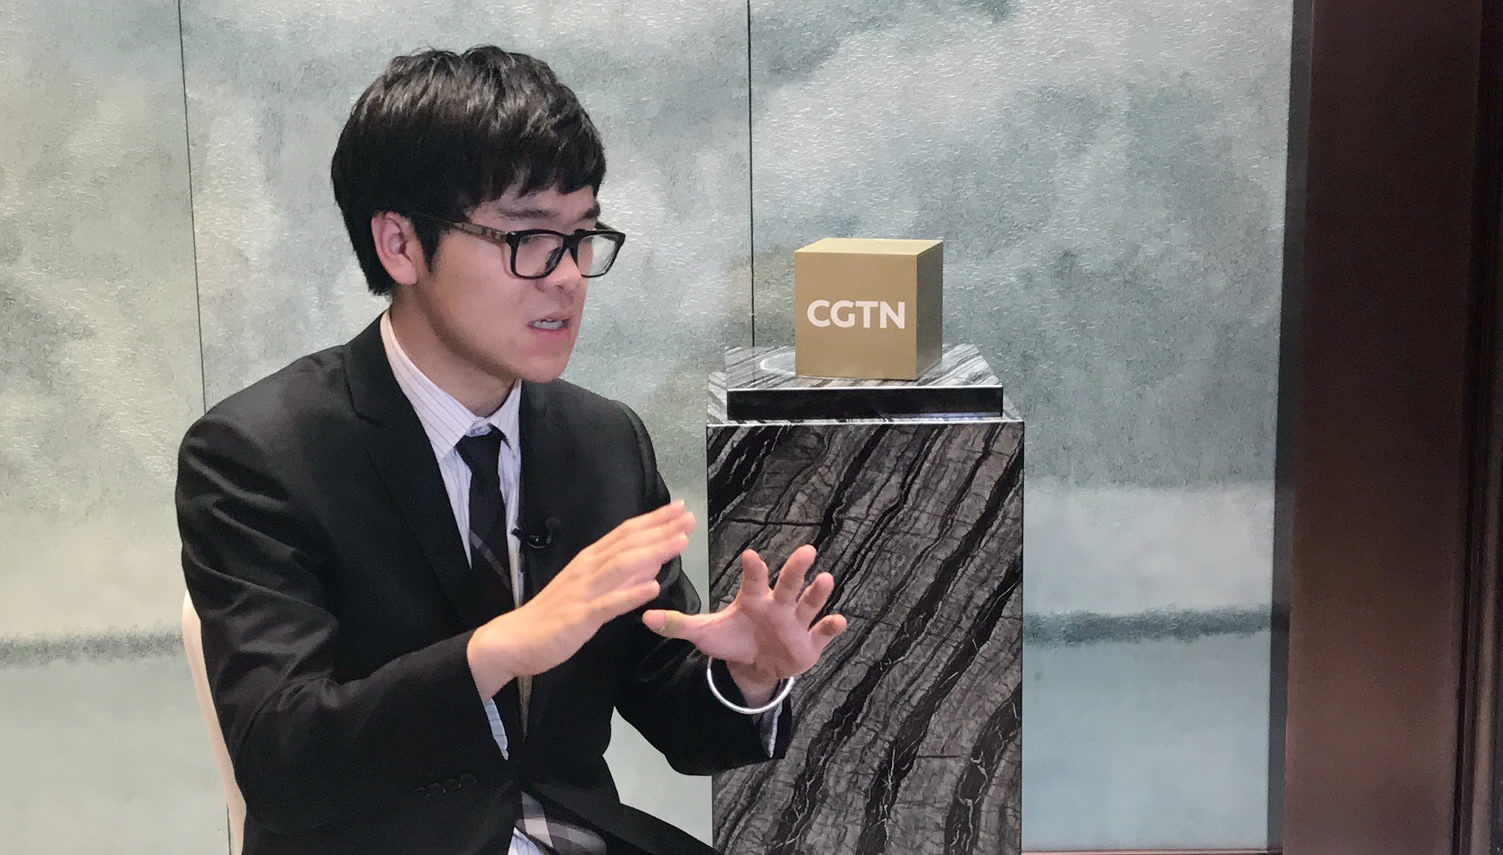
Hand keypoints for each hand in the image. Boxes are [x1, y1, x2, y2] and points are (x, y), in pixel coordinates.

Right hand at [466, 500, 694, 697]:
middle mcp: (587, 569)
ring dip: (653, 552)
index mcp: (589, 561)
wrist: (513, 640)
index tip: (679, 508)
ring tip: (679, 542)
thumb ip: (617, 578)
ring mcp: (583, 592)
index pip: (625, 533)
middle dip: (660, 529)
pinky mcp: (579, 617)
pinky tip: (652, 587)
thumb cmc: (552, 615)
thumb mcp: (587, 590)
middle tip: (689, 516)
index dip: (654, 520)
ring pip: (622, 566)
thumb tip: (649, 566)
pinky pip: (608, 604)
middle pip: (628, 543)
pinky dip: (631, 594)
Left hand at [642, 545, 847, 705]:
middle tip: (806, 550)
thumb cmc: (732, 639)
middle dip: (796, 569)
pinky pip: (822, 633)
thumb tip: (644, 619)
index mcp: (753, 598)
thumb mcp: (704, 633)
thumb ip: (678, 625)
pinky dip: (831, 627)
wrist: (755, 664)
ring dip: (817, 592)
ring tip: (825, 579)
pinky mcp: (809, 642)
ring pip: (808, 603)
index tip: (751, 555)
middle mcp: (778, 604)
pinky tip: (839, 620)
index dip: (753, 568)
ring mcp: (796, 622)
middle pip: (788, 583)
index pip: (753, 579)